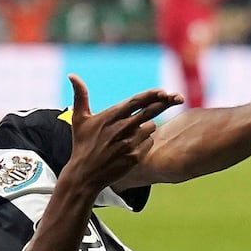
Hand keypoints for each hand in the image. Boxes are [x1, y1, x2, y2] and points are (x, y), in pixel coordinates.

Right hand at [62, 75, 181, 191]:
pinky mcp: (135, 157)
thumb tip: (72, 75)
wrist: (84, 175)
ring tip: (131, 133)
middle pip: (150, 112)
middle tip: (178, 97)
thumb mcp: (79, 120)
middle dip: (165, 103)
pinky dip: (145, 141)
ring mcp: (129, 144)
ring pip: (150, 127)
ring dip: (146, 127)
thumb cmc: (82, 145)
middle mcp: (121, 129)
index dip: (152, 95)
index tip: (164, 91)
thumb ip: (80, 96)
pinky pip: (149, 143)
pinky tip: (132, 146)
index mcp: (110, 117)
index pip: (136, 101)